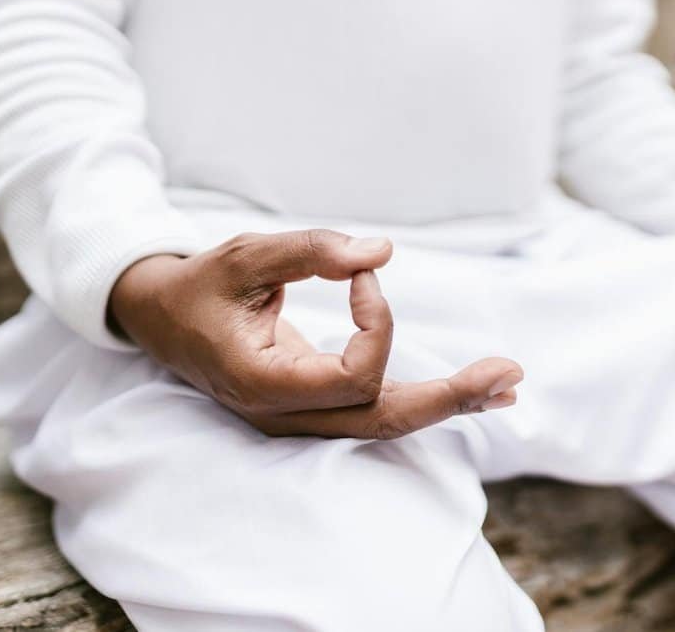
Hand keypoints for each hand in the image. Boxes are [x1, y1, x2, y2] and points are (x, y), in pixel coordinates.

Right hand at [109, 229, 521, 438]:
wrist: (163, 319)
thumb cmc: (202, 286)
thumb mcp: (246, 255)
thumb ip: (311, 251)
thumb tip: (382, 251)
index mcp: (263, 385)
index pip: (351, 378)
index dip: (376, 324)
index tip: (361, 277)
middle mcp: (286, 417)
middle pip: (384, 420)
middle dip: (450, 398)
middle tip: (510, 374)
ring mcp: (301, 420)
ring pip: (386, 423)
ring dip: (450, 403)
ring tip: (508, 386)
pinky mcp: (315, 408)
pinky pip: (377, 411)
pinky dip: (426, 399)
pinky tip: (472, 392)